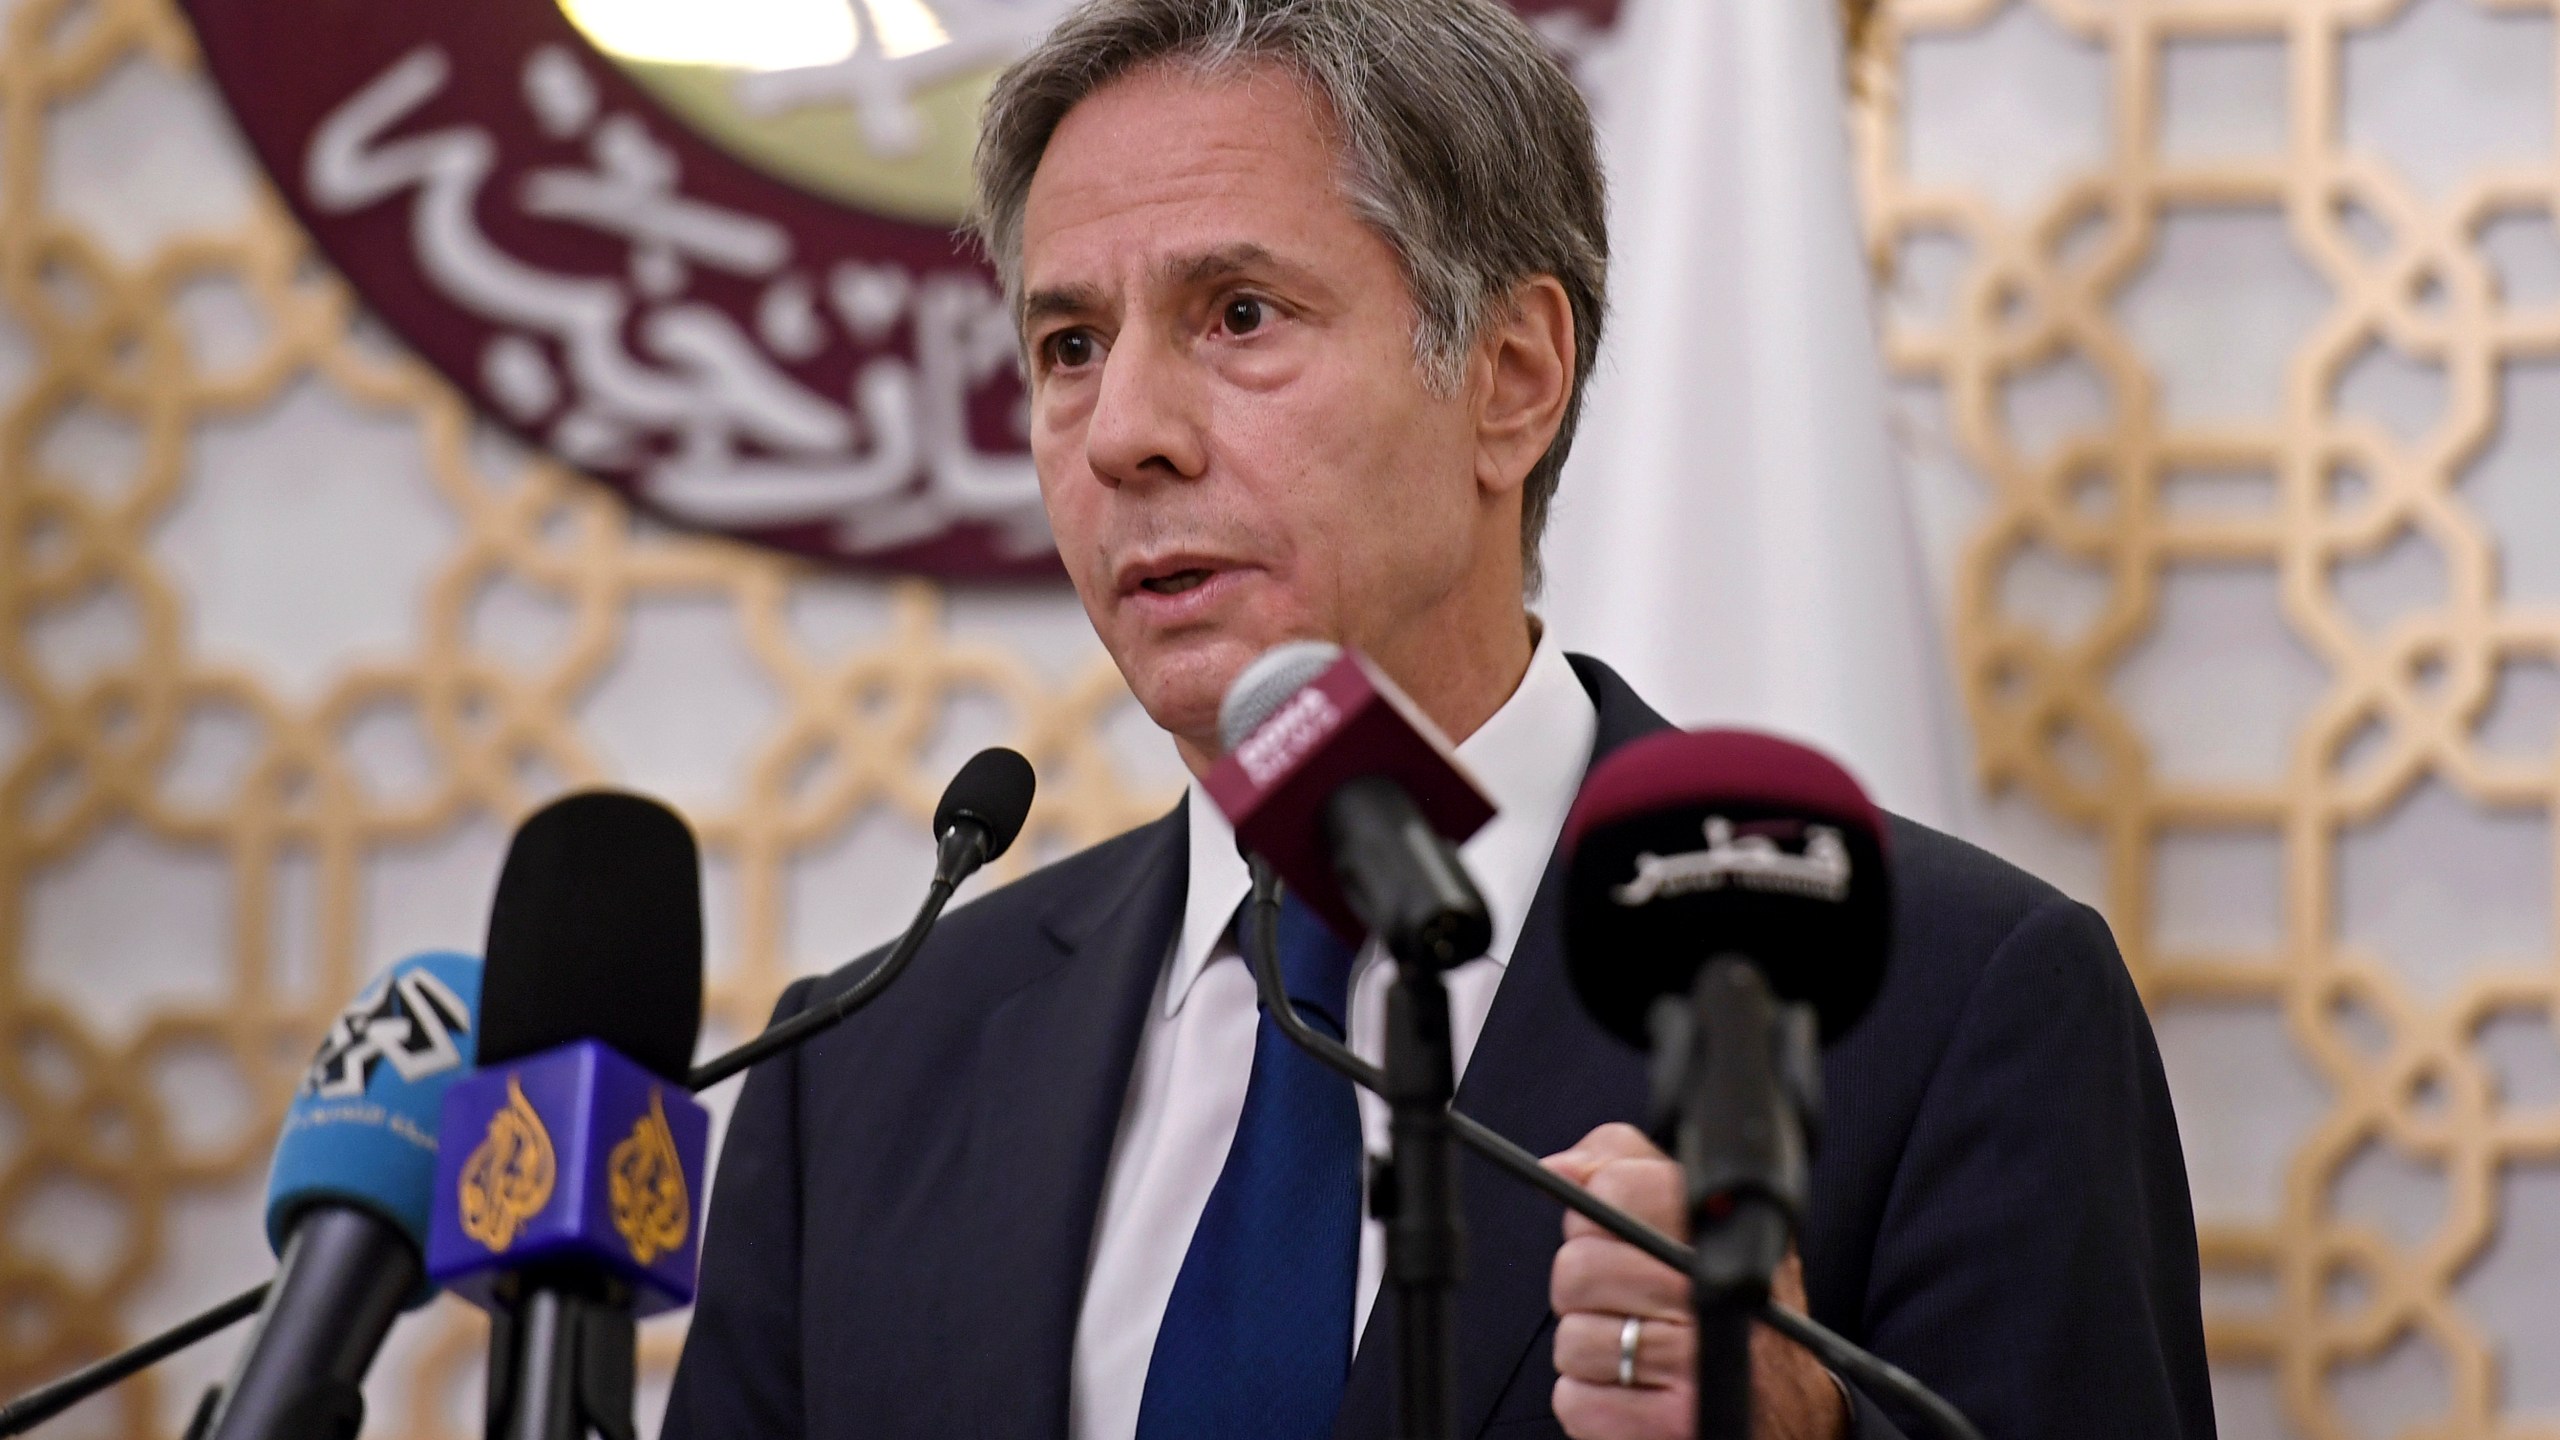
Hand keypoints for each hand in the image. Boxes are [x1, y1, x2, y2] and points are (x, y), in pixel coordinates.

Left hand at [1544, 1123, 1846, 1439]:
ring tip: (1640, 1350)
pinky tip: (1635, 1392)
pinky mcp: (1669, 1424)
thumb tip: (1560, 1168)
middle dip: (1587, 1289)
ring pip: (1571, 1338)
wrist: (1789, 1411)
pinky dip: (1592, 1401)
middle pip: (1577, 1267)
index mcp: (1722, 1228)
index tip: (1619, 1233)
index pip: (1616, 1187)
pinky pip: (1575, 1399)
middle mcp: (1713, 1292)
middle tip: (1630, 1302)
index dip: (1600, 1212)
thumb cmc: (1731, 1309)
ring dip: (1591, 1349)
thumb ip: (1629, 1169)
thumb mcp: (1702, 1221)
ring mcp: (1693, 1363)